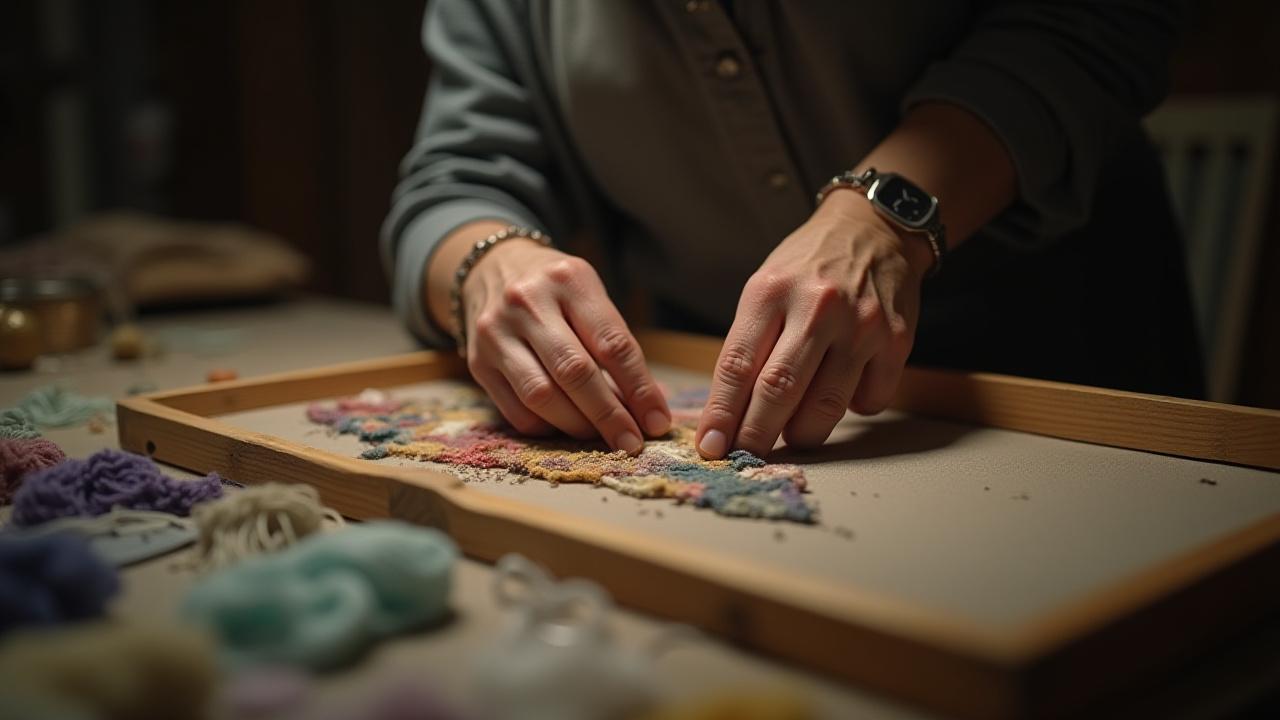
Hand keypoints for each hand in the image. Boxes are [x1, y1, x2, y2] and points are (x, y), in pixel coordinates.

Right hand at [460, 240, 670, 453]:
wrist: (492, 269)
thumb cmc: (556, 291)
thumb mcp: (590, 296)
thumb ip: (615, 345)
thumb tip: (646, 407)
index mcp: (569, 280)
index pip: (612, 343)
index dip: (639, 388)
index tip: (657, 421)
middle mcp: (528, 302)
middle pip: (575, 372)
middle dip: (609, 416)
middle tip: (631, 443)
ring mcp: (497, 332)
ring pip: (542, 396)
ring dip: (578, 426)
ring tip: (601, 436)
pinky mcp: (478, 361)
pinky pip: (517, 411)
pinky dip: (548, 427)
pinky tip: (565, 426)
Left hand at [695, 190, 933, 457]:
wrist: (874, 229)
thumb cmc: (808, 267)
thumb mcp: (765, 289)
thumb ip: (749, 345)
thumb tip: (729, 415)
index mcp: (770, 292)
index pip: (737, 365)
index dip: (722, 414)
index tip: (711, 446)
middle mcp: (817, 307)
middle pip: (778, 391)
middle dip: (756, 435)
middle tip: (745, 456)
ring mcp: (861, 325)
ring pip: (825, 407)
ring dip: (802, 433)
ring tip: (791, 433)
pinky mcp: (896, 341)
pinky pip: (868, 401)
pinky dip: (851, 408)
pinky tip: (842, 391)